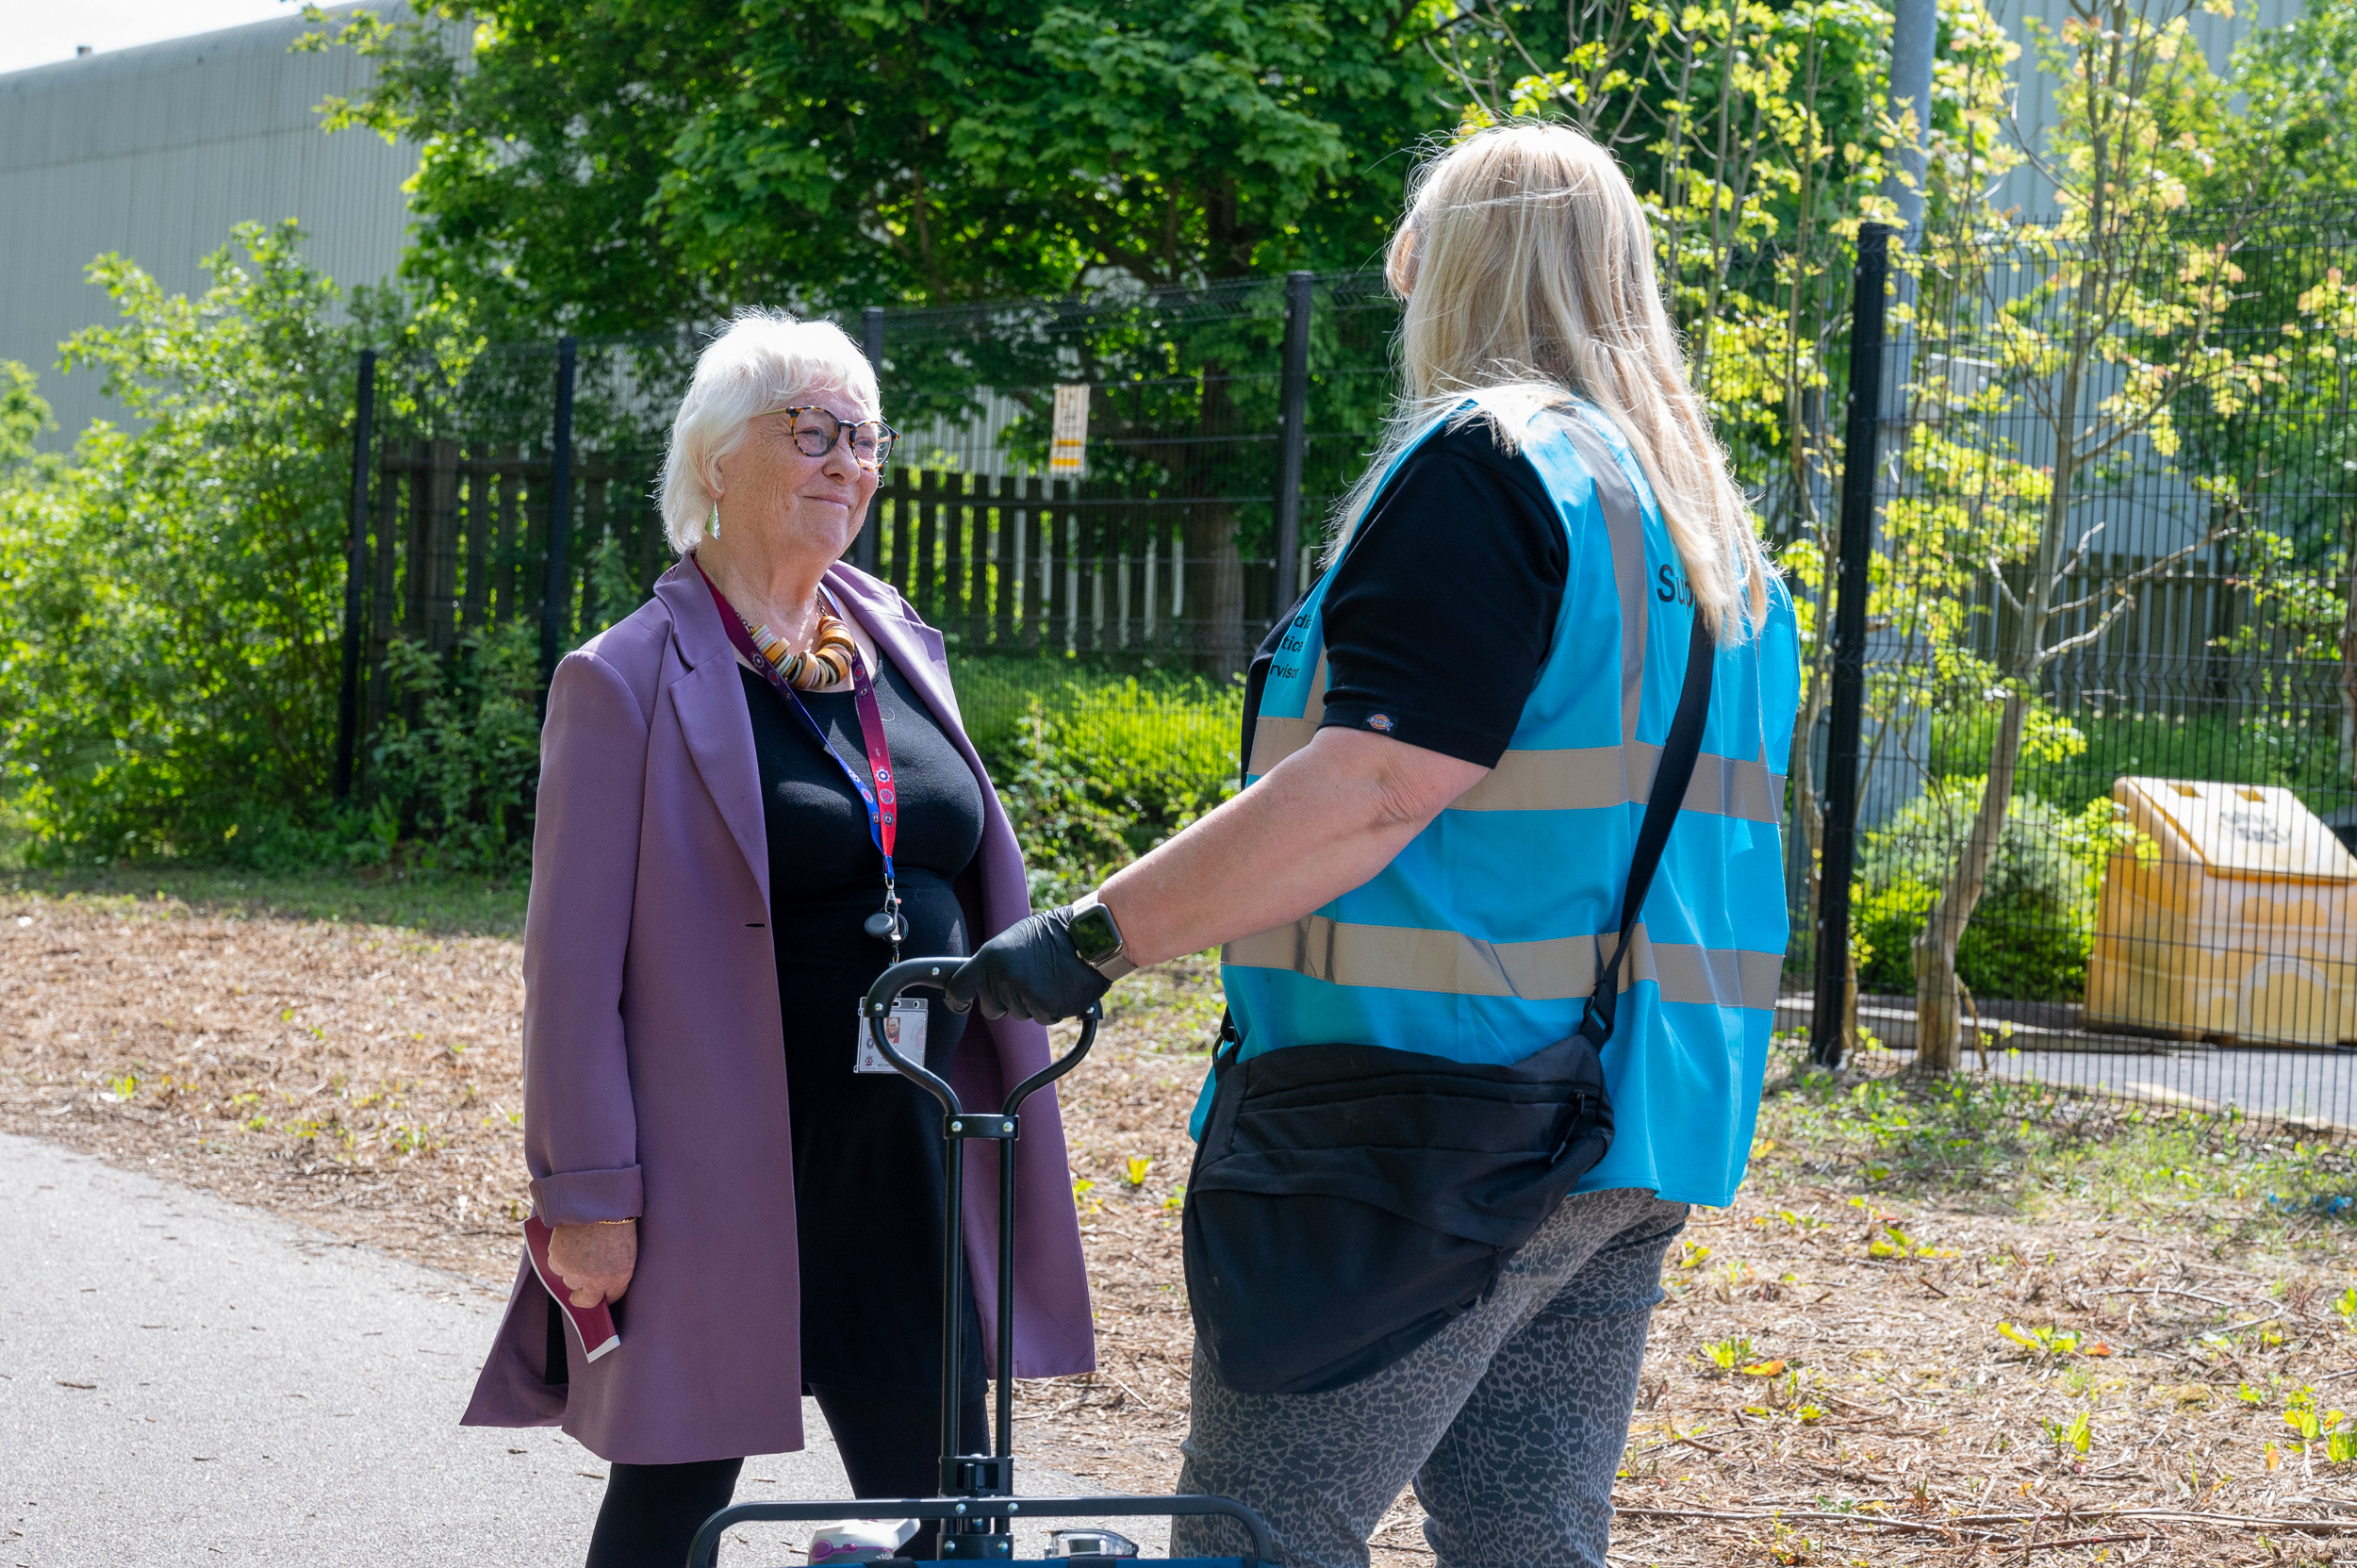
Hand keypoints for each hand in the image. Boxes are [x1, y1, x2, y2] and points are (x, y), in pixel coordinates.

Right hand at [547, 1220, 636, 1307]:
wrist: (596, 1201)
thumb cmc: (615, 1222)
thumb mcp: (626, 1251)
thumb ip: (615, 1273)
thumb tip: (603, 1290)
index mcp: (619, 1276)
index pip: (611, 1297)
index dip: (605, 1297)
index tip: (600, 1297)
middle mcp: (596, 1279)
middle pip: (586, 1299)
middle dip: (583, 1296)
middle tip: (579, 1293)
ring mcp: (575, 1271)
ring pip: (570, 1281)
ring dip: (573, 1272)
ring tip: (580, 1251)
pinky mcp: (558, 1261)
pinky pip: (556, 1268)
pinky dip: (560, 1259)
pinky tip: (568, 1245)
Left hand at [945, 907, 1112, 1022]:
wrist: (1090, 936)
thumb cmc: (1054, 933)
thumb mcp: (1014, 939)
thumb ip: (994, 963)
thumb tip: (978, 982)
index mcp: (990, 957)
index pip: (960, 987)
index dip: (957, 1000)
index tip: (960, 1004)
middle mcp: (1003, 978)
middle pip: (991, 1008)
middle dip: (1004, 1001)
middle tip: (1024, 980)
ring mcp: (1025, 995)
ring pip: (1019, 1014)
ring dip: (1031, 1002)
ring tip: (1048, 977)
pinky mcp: (1046, 1008)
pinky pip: (1042, 1017)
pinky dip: (1052, 1007)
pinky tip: (1060, 987)